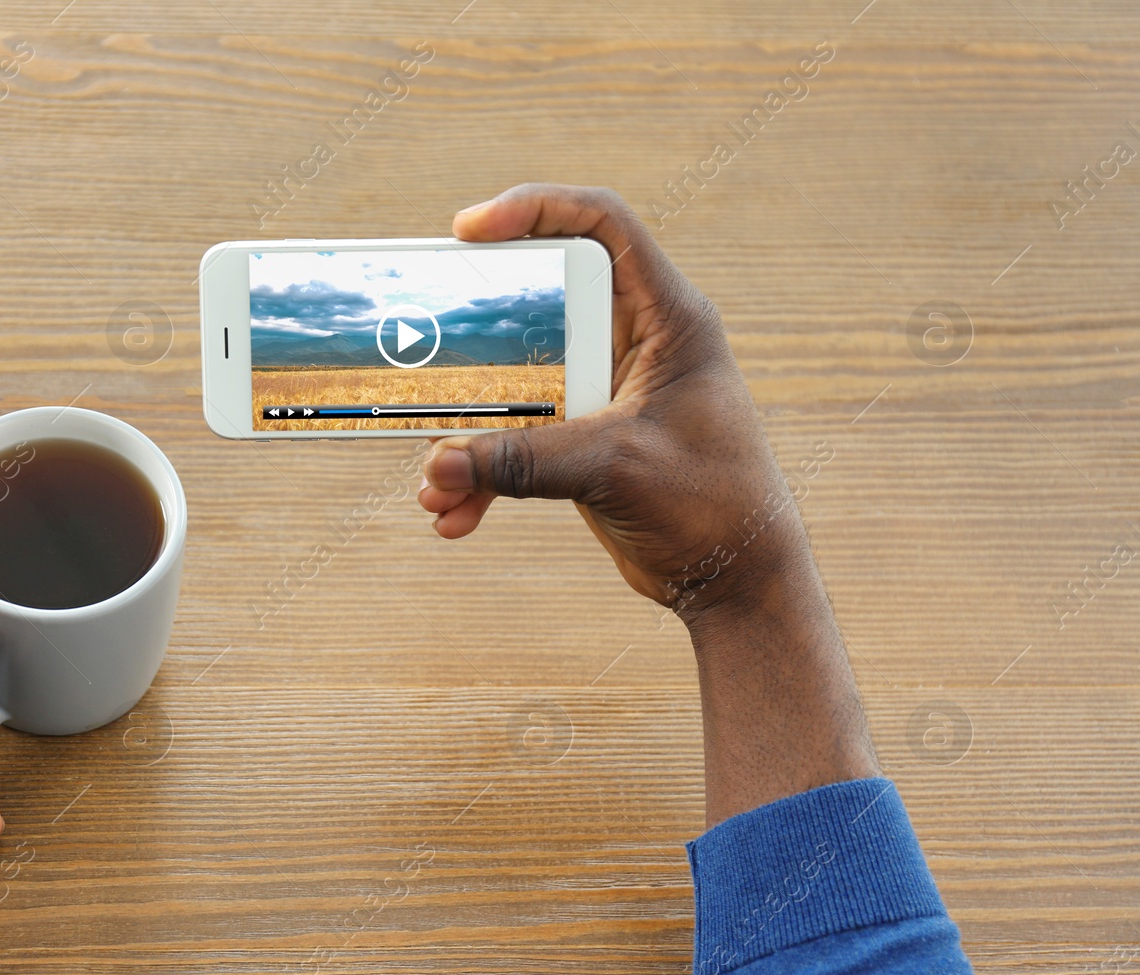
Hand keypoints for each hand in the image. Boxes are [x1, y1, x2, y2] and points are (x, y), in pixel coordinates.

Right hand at [420, 184, 878, 823]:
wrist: (735, 582)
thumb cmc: (711, 506)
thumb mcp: (615, 468)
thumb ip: (526, 462)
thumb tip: (437, 465)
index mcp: (667, 319)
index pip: (602, 226)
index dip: (536, 209)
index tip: (469, 230)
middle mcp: (633, 343)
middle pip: (536, 304)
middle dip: (474, 335)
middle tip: (422, 336)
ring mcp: (604, 392)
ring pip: (515, 383)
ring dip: (469, 430)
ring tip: (432, 476)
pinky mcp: (584, 440)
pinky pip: (517, 442)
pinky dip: (484, 476)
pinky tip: (454, 516)